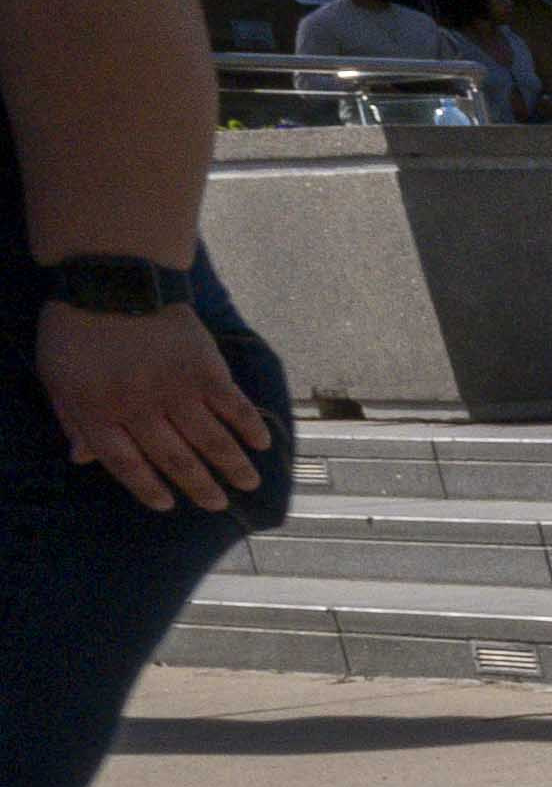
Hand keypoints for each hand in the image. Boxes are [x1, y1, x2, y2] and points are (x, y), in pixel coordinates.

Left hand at [38, 294, 261, 513]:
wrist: (112, 281)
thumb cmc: (76, 329)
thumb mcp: (55, 376)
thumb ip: (71, 417)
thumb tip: (82, 458)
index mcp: (97, 412)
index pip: (126, 464)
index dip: (147, 488)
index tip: (167, 504)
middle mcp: (139, 409)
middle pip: (174, 459)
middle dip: (199, 487)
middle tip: (217, 505)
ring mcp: (176, 391)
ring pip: (210, 441)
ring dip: (233, 467)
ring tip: (248, 484)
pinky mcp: (205, 371)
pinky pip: (233, 407)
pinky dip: (250, 427)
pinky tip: (261, 444)